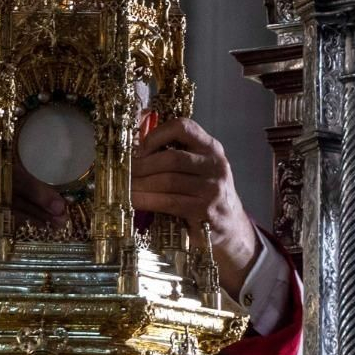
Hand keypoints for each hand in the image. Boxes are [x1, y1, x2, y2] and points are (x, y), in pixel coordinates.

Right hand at [0, 123, 64, 270]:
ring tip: (55, 220)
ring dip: (36, 212)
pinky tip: (31, 227)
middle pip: (18, 180)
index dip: (30, 173)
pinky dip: (16, 223)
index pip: (9, 158)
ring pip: (12, 202)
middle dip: (43, 195)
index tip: (46, 182)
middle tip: (62, 206)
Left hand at [131, 117, 258, 296]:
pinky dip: (146, 200)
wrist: (230, 227)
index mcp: (211, 148)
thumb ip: (174, 154)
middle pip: (171, 158)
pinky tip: (133, 201)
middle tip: (124, 171)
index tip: (138, 148)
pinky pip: (169, 202)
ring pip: (168, 181)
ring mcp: (212, 189)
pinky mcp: (205, 212)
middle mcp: (215, 165)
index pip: (183, 127)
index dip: (156, 134)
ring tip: (124, 187)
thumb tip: (134, 146)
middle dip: (142, 164)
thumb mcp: (198, 168)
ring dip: (140, 184)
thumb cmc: (204, 193)